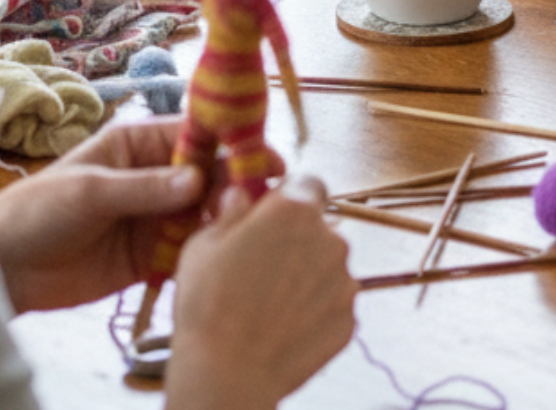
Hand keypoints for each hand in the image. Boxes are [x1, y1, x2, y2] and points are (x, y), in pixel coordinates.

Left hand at [0, 116, 282, 312]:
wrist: (6, 266)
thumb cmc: (38, 210)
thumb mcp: (89, 192)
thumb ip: (144, 188)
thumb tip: (199, 180)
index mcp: (135, 143)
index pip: (191, 137)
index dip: (227, 144)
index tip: (263, 156)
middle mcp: (151, 176)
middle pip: (206, 175)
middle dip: (235, 185)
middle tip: (268, 201)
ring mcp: (153, 216)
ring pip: (203, 213)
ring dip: (227, 220)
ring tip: (256, 232)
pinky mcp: (150, 256)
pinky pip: (188, 251)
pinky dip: (209, 253)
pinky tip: (230, 260)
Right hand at [167, 176, 356, 409]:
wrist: (227, 374)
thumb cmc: (208, 302)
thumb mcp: (205, 241)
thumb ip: (233, 210)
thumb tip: (242, 195)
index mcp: (294, 209)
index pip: (309, 183)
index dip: (290, 195)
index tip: (272, 214)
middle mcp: (329, 238)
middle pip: (319, 225)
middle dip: (297, 237)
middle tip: (264, 261)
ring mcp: (344, 282)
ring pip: (327, 264)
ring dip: (307, 272)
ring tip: (270, 299)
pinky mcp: (349, 321)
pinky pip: (332, 302)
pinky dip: (314, 307)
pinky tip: (283, 323)